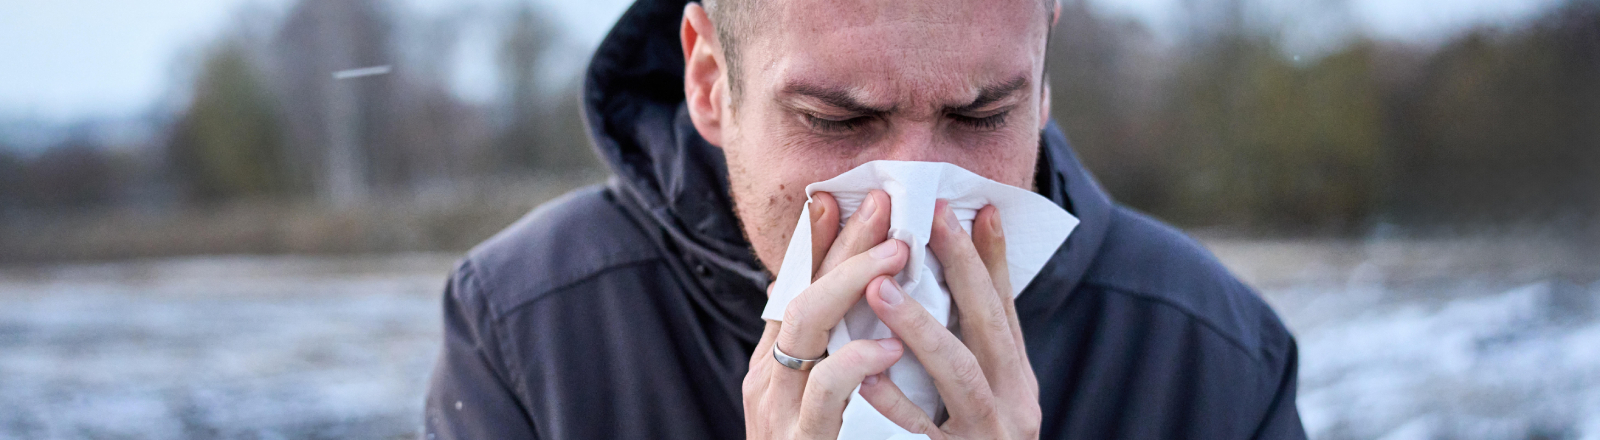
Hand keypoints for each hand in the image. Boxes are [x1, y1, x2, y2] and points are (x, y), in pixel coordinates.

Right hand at [745, 190, 911, 438]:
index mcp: (778, 370)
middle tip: (885, 202)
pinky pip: (826, 395)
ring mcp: (782, 416)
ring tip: (898, 252)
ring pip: (805, 327)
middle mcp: (770, 385)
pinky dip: (855, 362)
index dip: (818, 240)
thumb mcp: (828, 408)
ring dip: (851, 281)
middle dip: (842, 242)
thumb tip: (865, 301)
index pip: (793, 288)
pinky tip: (889, 344)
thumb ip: (836, 360)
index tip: (843, 194)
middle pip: (800, 291)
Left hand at [857, 200, 1041, 438]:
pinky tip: (864, 374)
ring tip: (880, 287)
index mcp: (1017, 384)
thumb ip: (969, 346)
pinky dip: (894, 403)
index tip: (970, 206)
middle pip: (989, 328)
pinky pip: (919, 434)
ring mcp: (986, 439)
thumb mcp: (981, 398)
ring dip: (921, 327)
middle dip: (962, 270)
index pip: (1005, 309)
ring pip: (960, 376)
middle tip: (927, 220)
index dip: (991, 258)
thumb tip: (959, 267)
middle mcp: (1013, 409)